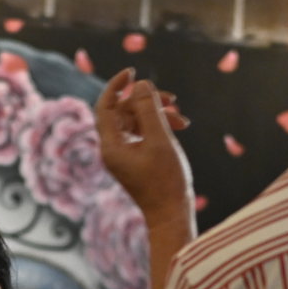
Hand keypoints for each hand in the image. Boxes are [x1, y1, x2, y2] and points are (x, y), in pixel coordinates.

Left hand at [94, 68, 194, 218]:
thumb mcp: (160, 140)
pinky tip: (180, 127)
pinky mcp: (137, 160)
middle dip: (148, 102)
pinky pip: (144, 134)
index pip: (105, 106)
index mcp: (111, 146)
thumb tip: (140, 84)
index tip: (133, 72)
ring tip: (182, 118)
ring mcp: (125, 156)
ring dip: (158, 114)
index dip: (116, 86)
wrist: (172, 216)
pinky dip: (160, 127)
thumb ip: (149, 109)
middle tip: (173, 99)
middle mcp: (113, 150)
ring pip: (137, 122)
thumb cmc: (166, 181)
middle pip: (123, 112)